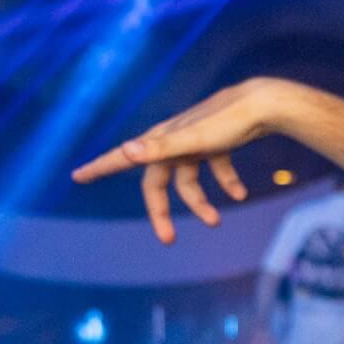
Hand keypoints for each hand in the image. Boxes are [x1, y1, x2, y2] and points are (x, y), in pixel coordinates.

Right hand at [71, 78, 292, 243]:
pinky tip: (240, 194)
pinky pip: (216, 168)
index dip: (99, 167)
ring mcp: (196, 141)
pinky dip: (226, 182)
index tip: (77, 176)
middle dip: (162, 211)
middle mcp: (174, 140)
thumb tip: (126, 151)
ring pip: (190, 180)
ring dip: (201, 202)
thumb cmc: (228, 121)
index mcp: (161, 139)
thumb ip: (159, 148)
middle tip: (167, 239)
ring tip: (216, 222)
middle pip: (158, 182)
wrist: (267, 103)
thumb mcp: (192, 139)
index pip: (123, 156)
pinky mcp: (219, 140)